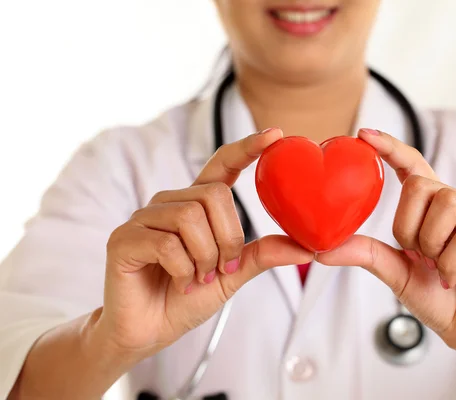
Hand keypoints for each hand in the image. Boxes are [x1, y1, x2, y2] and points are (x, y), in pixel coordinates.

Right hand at [98, 128, 312, 358]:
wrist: (148, 330)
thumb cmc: (187, 298)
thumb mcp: (232, 275)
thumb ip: (262, 255)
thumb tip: (306, 246)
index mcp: (196, 206)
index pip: (221, 165)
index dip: (246, 148)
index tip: (274, 135)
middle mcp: (169, 204)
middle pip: (214, 195)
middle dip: (227, 239)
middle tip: (220, 269)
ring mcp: (144, 219)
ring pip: (190, 218)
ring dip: (205, 257)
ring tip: (199, 278)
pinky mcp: (124, 239)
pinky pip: (166, 243)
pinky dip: (183, 270)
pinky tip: (181, 283)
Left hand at [317, 128, 455, 364]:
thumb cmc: (438, 298)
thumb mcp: (395, 273)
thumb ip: (365, 254)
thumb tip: (321, 248)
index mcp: (434, 209)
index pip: (413, 166)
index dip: (390, 147)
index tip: (363, 134)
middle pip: (422, 185)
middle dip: (408, 226)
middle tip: (418, 256)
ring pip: (446, 204)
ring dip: (431, 244)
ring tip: (438, 267)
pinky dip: (449, 266)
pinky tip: (451, 279)